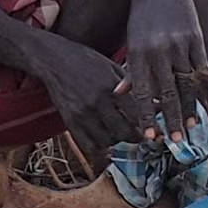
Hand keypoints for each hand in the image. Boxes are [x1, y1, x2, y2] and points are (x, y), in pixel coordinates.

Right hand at [34, 36, 141, 155]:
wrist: (53, 59)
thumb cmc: (86, 60)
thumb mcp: (112, 67)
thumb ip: (130, 86)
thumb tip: (153, 102)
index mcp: (110, 86)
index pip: (136, 114)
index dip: (148, 124)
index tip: (154, 128)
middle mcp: (97, 102)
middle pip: (123, 131)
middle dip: (135, 137)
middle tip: (141, 136)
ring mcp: (82, 113)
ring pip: (107, 141)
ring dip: (117, 141)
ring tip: (121, 135)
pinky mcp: (69, 121)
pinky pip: (88, 145)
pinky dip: (99, 148)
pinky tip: (105, 140)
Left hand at [117, 0, 207, 141]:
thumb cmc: (143, 11)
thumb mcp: (131, 38)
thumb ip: (129, 68)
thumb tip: (121, 94)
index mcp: (138, 52)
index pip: (142, 93)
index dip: (146, 116)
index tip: (149, 137)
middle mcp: (159, 50)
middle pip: (167, 93)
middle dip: (170, 120)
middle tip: (175, 142)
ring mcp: (180, 44)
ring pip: (186, 84)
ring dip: (188, 109)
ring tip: (190, 127)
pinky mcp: (196, 37)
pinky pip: (200, 68)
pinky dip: (201, 87)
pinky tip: (201, 102)